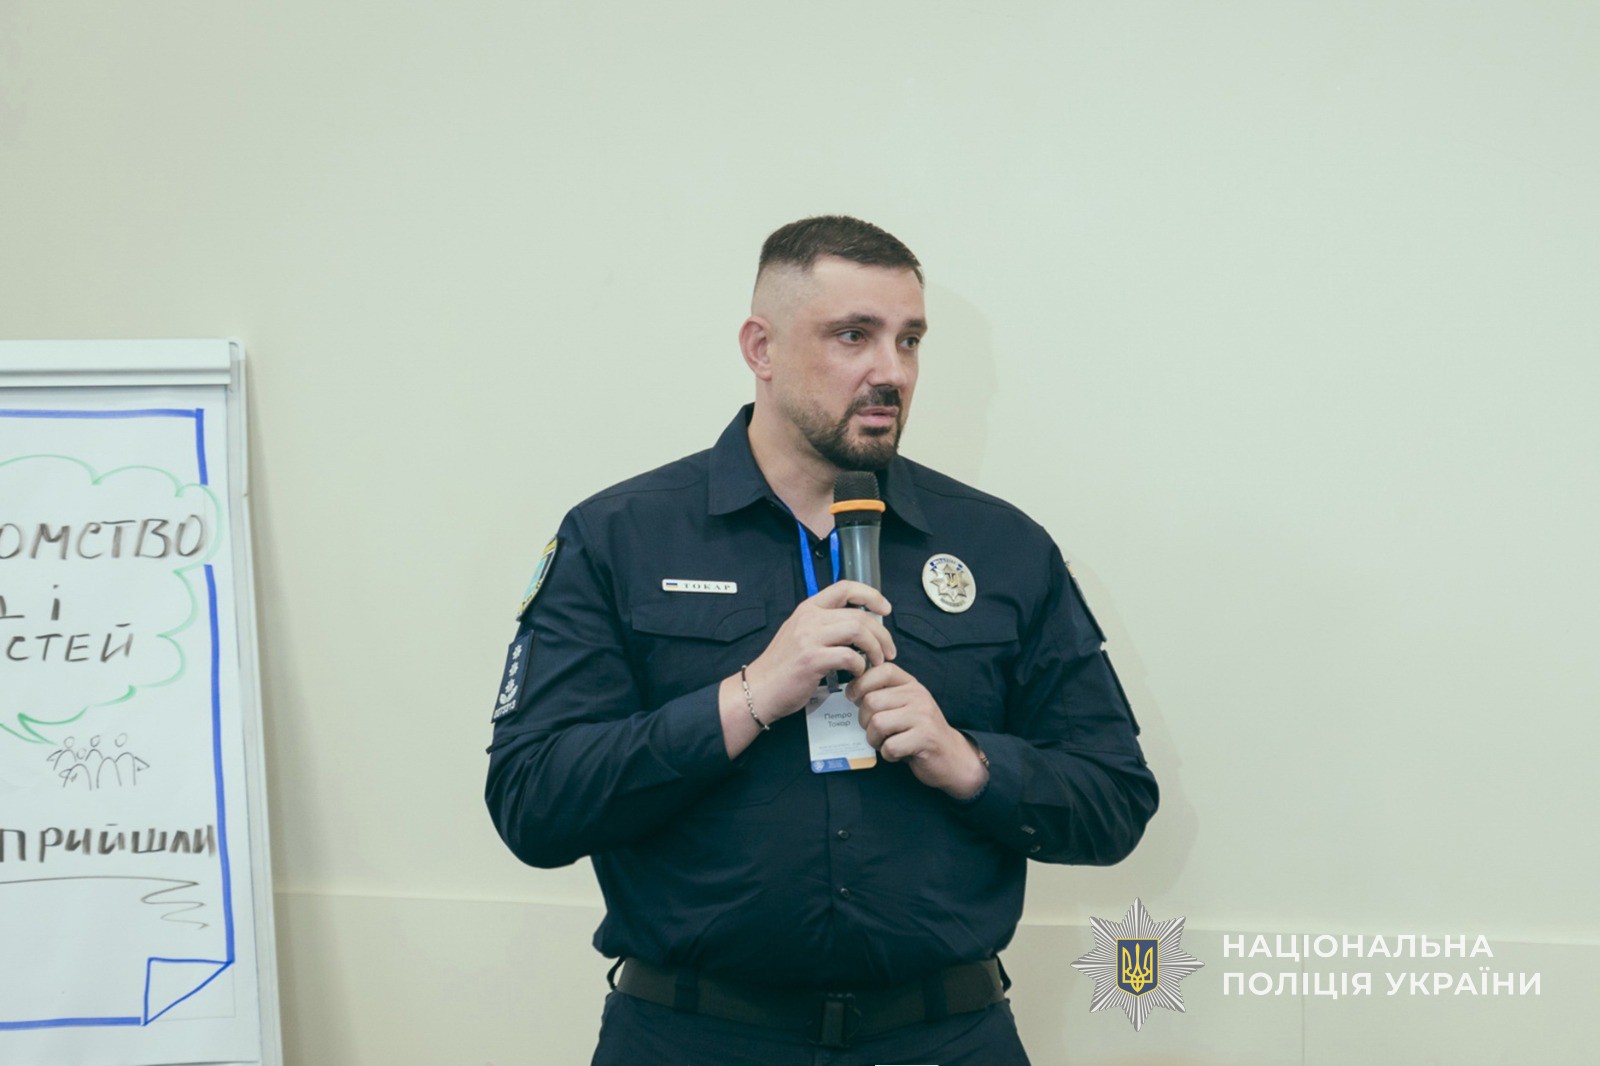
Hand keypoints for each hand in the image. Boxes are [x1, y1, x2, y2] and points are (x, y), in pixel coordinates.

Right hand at [741, 580, 895, 723]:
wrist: (759, 689)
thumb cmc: (782, 667)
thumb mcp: (800, 634)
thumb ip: (825, 625)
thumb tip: (858, 626)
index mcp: (808, 608)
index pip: (845, 587)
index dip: (871, 595)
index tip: (885, 609)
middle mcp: (809, 618)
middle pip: (859, 615)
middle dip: (882, 634)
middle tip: (889, 651)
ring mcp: (809, 638)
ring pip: (858, 631)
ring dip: (875, 648)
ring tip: (877, 662)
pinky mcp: (812, 659)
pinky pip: (849, 657)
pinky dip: (860, 666)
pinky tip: (857, 673)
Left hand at [846, 663, 987, 798]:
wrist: (951, 757)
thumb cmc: (919, 732)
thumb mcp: (904, 706)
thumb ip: (884, 695)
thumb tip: (851, 690)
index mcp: (911, 684)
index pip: (882, 670)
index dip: (861, 683)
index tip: (854, 698)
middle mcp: (918, 696)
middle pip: (871, 701)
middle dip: (865, 721)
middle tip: (876, 731)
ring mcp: (923, 716)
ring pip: (877, 723)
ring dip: (874, 740)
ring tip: (886, 742)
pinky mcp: (925, 738)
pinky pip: (890, 746)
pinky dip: (888, 754)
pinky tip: (898, 753)